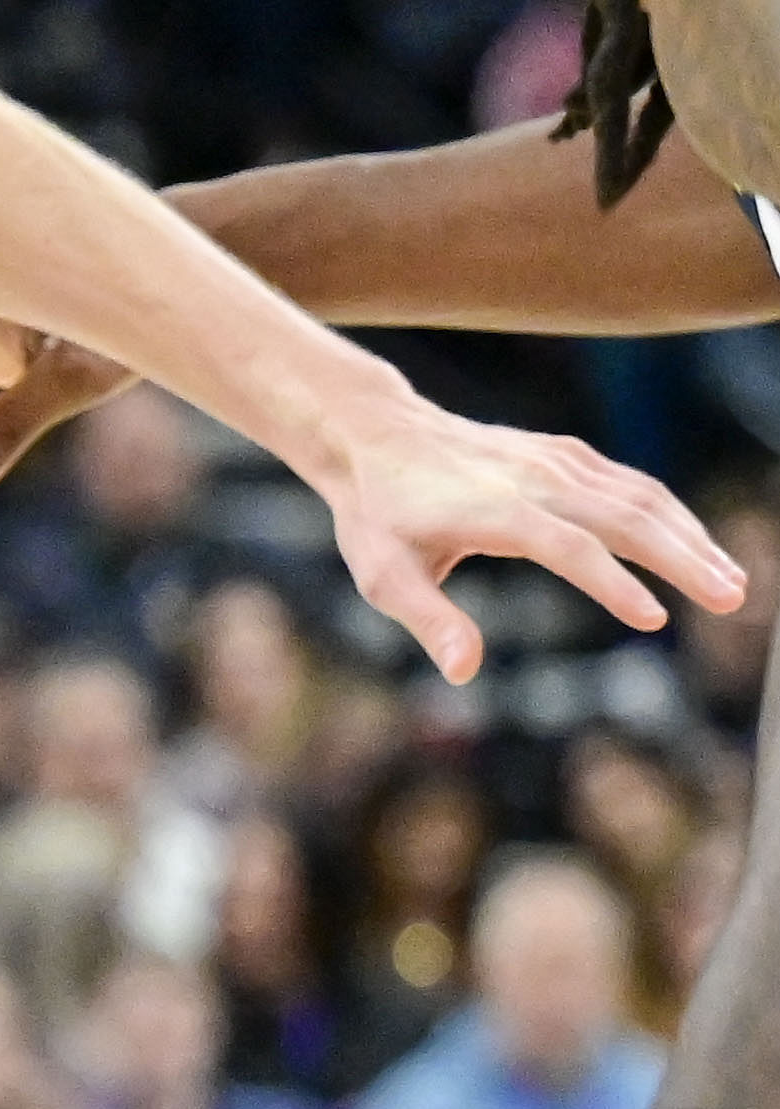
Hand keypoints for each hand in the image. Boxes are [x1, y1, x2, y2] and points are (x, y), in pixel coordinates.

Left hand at [309, 398, 738, 682]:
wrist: (376, 435)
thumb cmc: (378, 515)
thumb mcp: (384, 575)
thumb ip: (429, 620)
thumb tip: (464, 673)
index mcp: (494, 511)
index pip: (568, 547)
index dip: (612, 583)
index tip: (654, 619)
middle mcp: (534, 479)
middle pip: (623, 516)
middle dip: (682, 558)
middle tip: (732, 601)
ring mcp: (554, 461)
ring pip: (639, 496)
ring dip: (690, 537)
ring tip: (732, 583)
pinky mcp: (566, 454)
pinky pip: (630, 483)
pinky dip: (672, 514)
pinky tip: (698, 547)